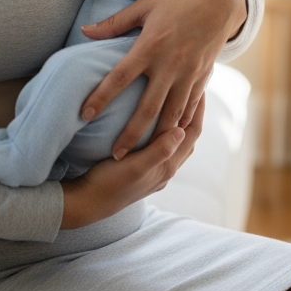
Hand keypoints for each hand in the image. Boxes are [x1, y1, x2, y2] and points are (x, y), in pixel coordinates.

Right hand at [60, 98, 203, 228]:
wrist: (89, 203)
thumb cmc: (109, 183)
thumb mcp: (135, 167)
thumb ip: (159, 151)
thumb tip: (181, 131)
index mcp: (168, 166)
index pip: (192, 133)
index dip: (199, 110)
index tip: (201, 88)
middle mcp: (166, 170)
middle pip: (189, 139)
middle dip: (194, 115)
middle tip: (195, 90)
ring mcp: (155, 173)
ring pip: (176, 145)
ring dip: (182, 125)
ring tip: (181, 105)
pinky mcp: (144, 173)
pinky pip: (163, 150)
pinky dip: (167, 135)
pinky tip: (158, 128)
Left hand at [78, 0, 244, 157]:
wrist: (221, 1)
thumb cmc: (178, 0)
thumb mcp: (145, 6)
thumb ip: (114, 23)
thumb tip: (85, 31)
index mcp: (151, 45)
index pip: (120, 77)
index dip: (101, 97)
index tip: (85, 114)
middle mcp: (170, 64)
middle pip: (147, 108)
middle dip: (130, 135)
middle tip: (114, 156)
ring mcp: (189, 74)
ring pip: (171, 116)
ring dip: (155, 138)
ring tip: (140, 157)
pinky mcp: (202, 78)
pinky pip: (189, 108)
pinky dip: (178, 126)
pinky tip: (168, 139)